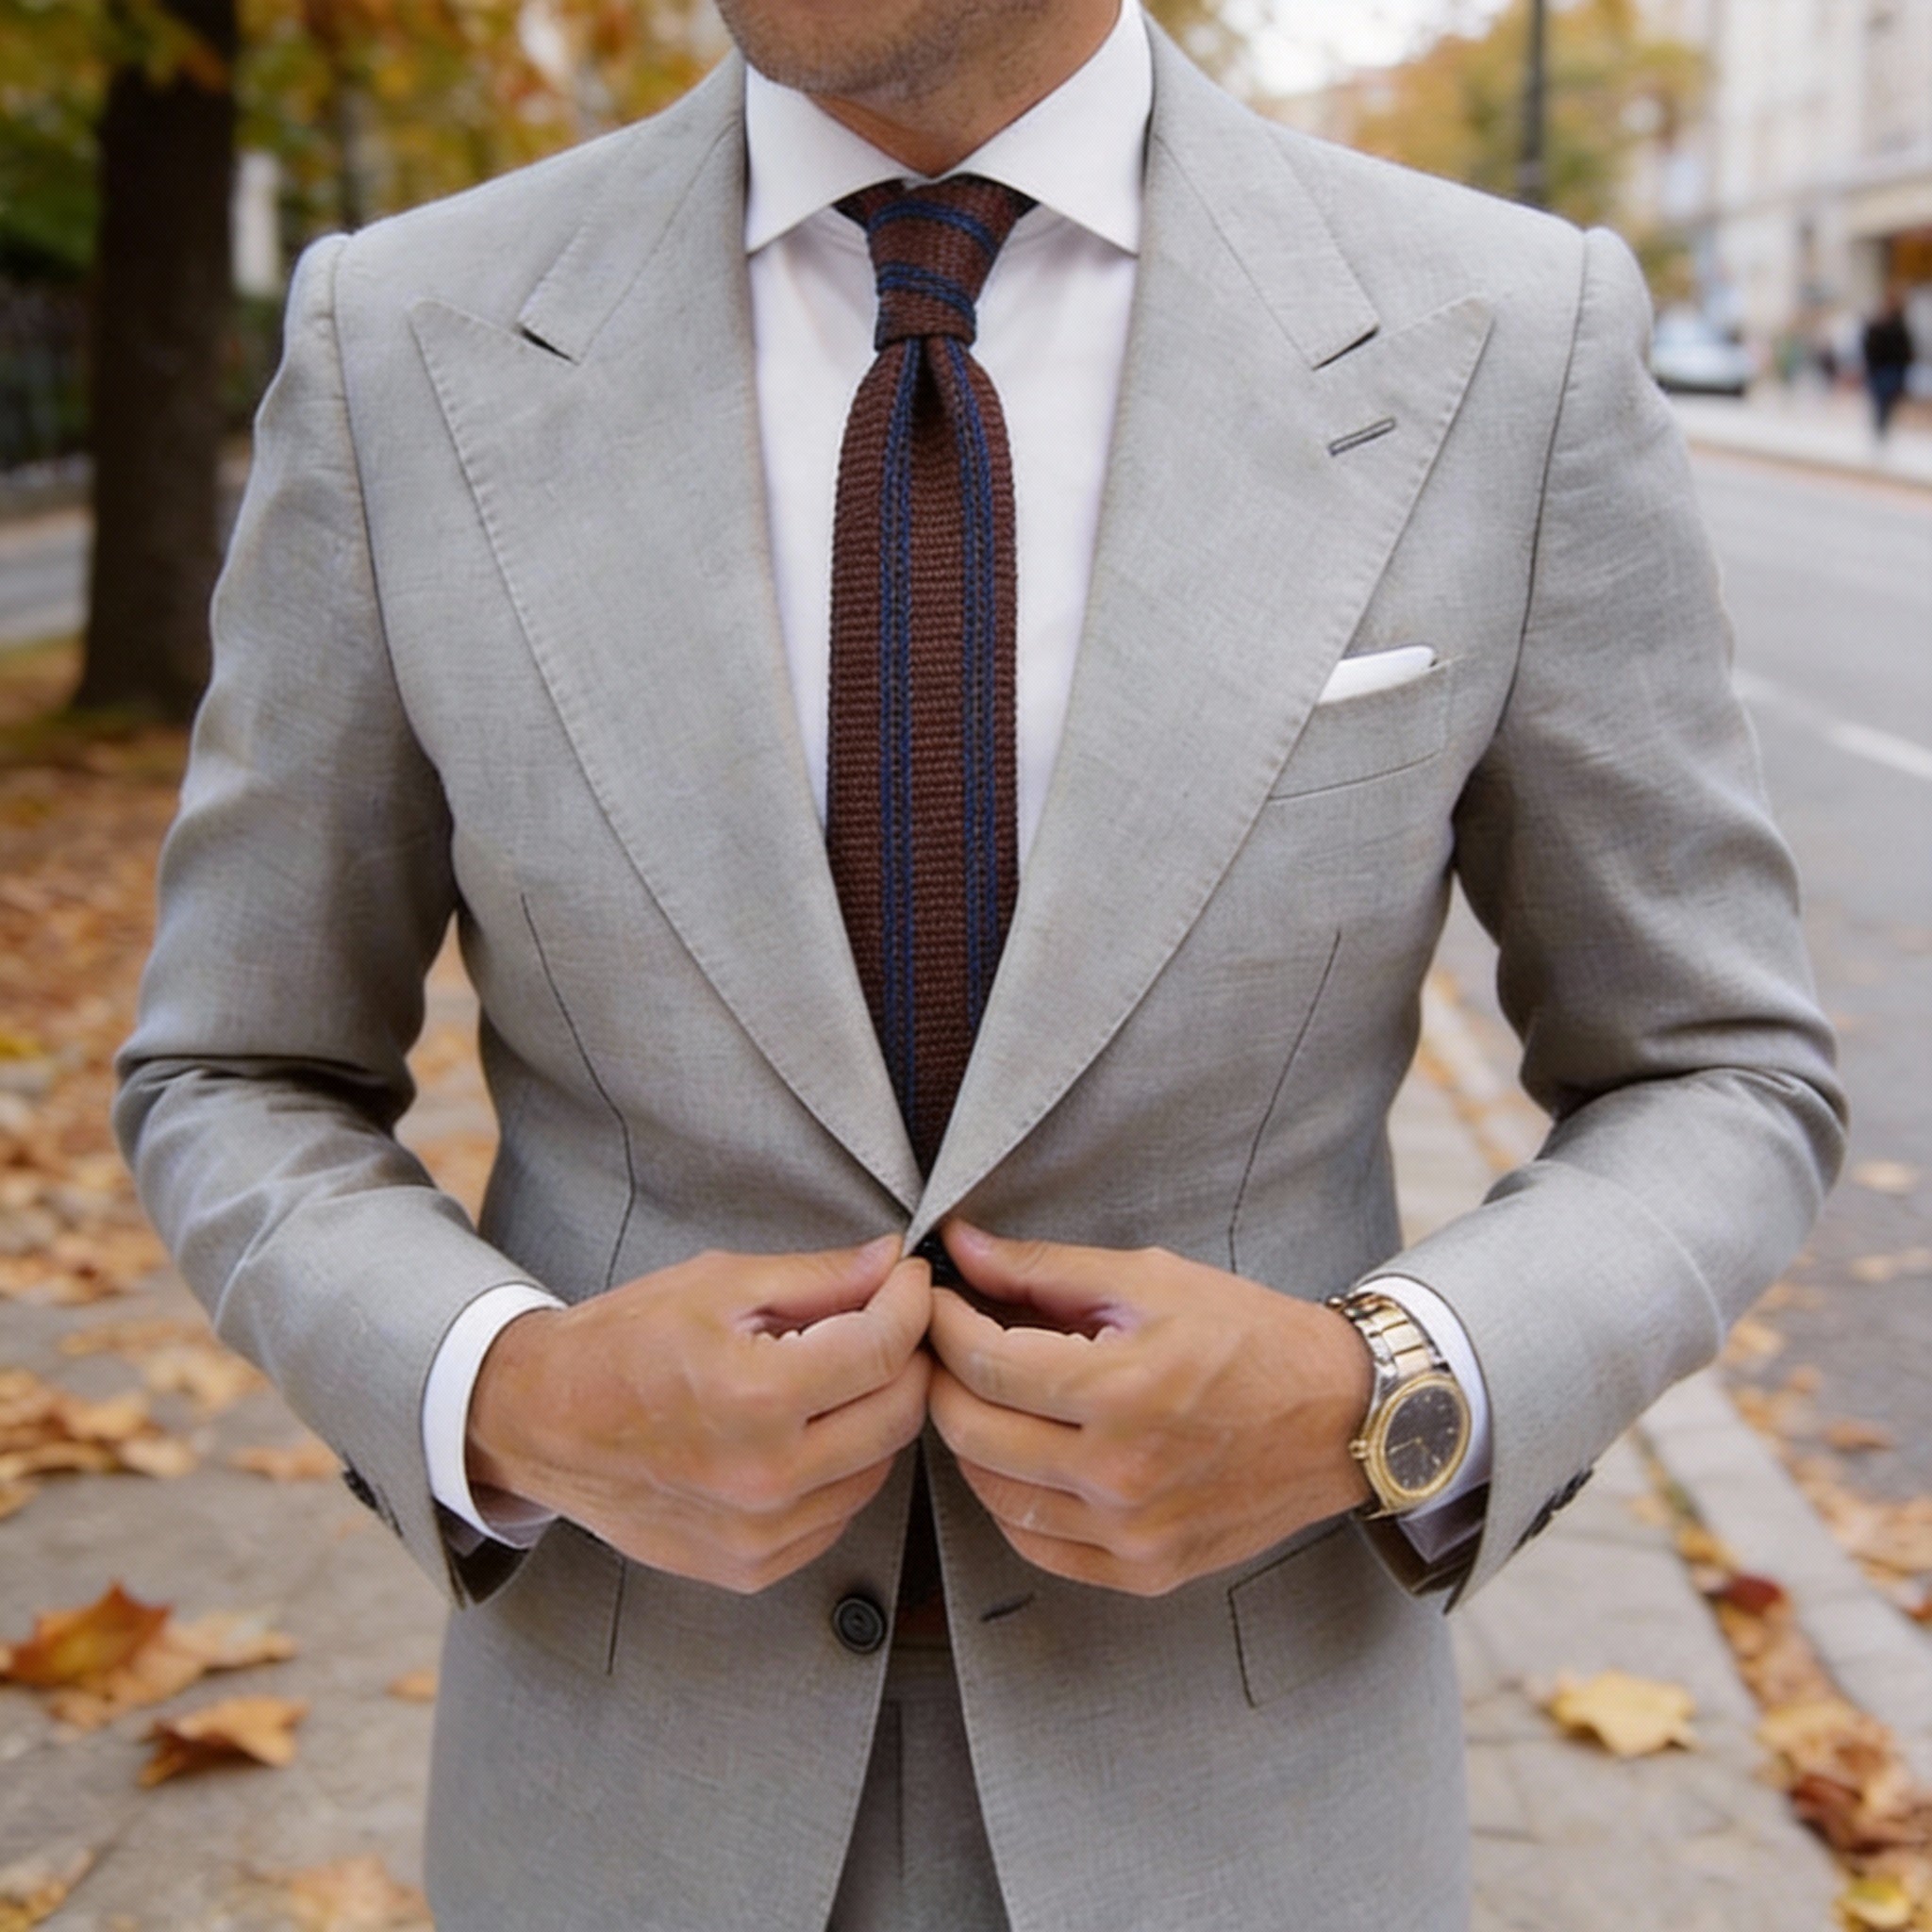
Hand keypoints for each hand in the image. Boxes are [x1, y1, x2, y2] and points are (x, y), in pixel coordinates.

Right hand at [466, 1237, 931, 1592]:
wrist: (543, 1421)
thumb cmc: (623, 1343)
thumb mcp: (719, 1284)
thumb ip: (818, 1277)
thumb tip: (890, 1262)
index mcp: (756, 1396)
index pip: (884, 1350)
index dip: (910, 1304)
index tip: (907, 1280)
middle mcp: (764, 1477)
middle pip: (897, 1414)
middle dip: (907, 1357)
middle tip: (887, 1321)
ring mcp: (759, 1533)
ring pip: (877, 1468)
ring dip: (875, 1414)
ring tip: (839, 1374)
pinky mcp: (751, 1567)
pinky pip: (837, 1514)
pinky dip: (841, 1468)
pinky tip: (807, 1430)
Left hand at [926, 1222, 1373, 1596]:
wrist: (1341, 1417)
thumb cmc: (1252, 1338)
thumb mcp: (1151, 1279)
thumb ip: (1044, 1268)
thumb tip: (961, 1246)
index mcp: (1123, 1390)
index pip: (984, 1362)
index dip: (943, 1324)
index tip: (935, 1300)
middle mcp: (1121, 1474)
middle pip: (972, 1431)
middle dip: (942, 1379)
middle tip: (946, 1344)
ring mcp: (1131, 1533)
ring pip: (993, 1494)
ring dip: (971, 1439)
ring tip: (986, 1395)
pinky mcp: (1144, 1571)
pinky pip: (1036, 1545)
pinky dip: (1011, 1499)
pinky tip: (1023, 1455)